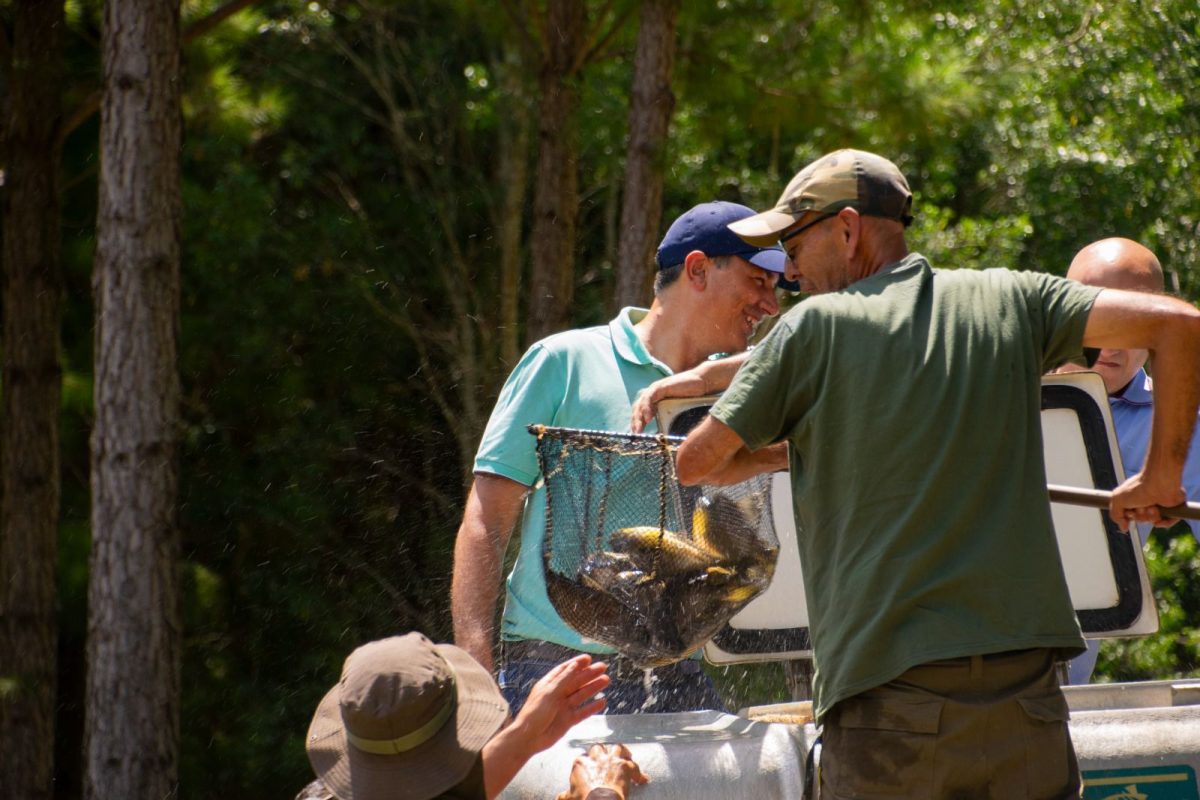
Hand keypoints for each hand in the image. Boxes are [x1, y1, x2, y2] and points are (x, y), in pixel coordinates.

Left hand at [482, 656, 609, 798]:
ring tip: (606, 680)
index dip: (576, 663)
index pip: (565, 670)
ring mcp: (564, 707)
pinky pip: (583, 712)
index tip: (588, 658)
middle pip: (576, 681)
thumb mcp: (549, 693)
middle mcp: (558, 694)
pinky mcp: (568, 720)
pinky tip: (602, 702)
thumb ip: (564, 680)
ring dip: (593, 687)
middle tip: (603, 667)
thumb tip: (575, 665)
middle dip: (589, 674)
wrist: (529, 738)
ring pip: (581, 695)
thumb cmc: (535, 713)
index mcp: (550, 685)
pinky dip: (592, 707)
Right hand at [556, 743, 648, 799]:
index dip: (588, 763)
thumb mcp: (569, 798)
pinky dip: (638, 773)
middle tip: (607, 758)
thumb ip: (565, 795)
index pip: (583, 757)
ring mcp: (611, 760)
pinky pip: (634, 766)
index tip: (591, 768)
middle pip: (599, 748)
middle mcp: (596, 758)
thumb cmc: (584, 799)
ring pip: (617, 748)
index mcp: (580, 763)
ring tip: (626, 756)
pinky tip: (642, 779)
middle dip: (603, 752)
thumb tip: (560, 797)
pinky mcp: (625, 766)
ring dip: (622, 752)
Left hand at [631, 370, 708, 432]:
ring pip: (641, 404)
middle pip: (637, 409)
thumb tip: (668, 436)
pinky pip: (649, 398)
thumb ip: (670, 419)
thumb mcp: (678, 411)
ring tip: (639, 429)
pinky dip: (647, 408)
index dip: (636, 423)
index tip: (637, 435)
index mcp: (654, 400)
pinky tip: (648, 418)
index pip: (640, 412)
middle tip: (636, 435)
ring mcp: (655, 390)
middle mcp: (652, 394)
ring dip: (638, 418)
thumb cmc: (692, 397)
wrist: (701, 383)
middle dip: (635, 422)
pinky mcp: (660, 387)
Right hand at [1109, 471, 1185, 530]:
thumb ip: (1115, 514)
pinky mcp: (1171, 509)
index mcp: (1134, 499)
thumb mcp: (1118, 500)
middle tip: (1141, 506)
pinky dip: (1163, 522)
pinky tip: (1160, 514)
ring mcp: (1159, 506)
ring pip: (1152, 521)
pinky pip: (1167, 523)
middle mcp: (1146, 502)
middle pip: (1140, 520)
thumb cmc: (1138, 488)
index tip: (1129, 511)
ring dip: (1150, 516)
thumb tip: (1124, 528)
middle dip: (1140, 516)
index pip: (1129, 515)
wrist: (1159, 483)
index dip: (1128, 516)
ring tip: (1152, 506)